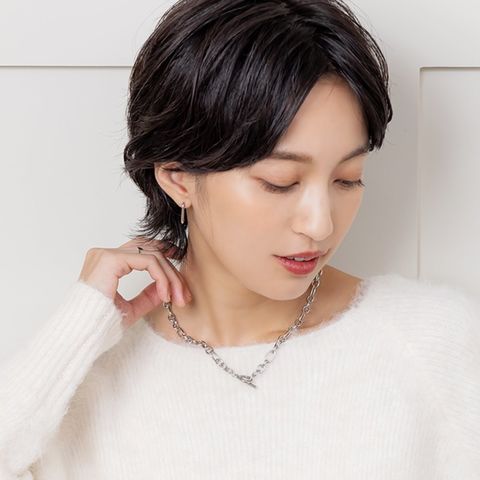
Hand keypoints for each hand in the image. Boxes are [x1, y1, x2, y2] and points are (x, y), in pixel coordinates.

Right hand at [77, 237, 191, 328]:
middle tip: (184, 295)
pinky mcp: (111, 259)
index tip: (179, 260)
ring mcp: (107, 254)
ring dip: (171, 277)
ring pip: (153, 255)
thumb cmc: (100, 324)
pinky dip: (162, 277)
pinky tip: (165, 295)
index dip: (163, 251)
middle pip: (150, 250)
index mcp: (107, 263)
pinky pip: (148, 261)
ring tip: (177, 298)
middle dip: (172, 271)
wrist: (83, 333)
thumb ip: (147, 296)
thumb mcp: (131, 308)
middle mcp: (106, 254)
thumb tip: (166, 287)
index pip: (141, 249)